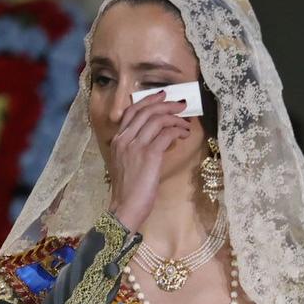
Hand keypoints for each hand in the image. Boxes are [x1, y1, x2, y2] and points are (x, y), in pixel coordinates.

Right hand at [107, 91, 193, 232]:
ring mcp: (136, 146)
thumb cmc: (129, 191)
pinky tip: (183, 135)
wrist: (125, 207)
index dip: (148, 100)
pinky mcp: (149, 155)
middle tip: (180, 105)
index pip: (132, 111)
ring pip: (157, 119)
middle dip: (166, 104)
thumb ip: (138, 148)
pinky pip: (166, 133)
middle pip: (146, 111)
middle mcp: (124, 139)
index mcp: (118, 140)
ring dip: (175, 118)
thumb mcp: (128, 164)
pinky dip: (177, 130)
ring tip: (185, 123)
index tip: (162, 96)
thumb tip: (160, 137)